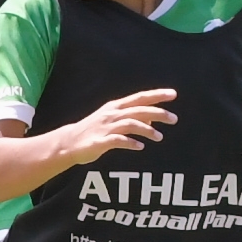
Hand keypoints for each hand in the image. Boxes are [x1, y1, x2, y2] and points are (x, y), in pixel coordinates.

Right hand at [55, 89, 176, 166]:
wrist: (68, 143)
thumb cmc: (93, 130)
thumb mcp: (112, 119)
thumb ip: (132, 117)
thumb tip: (153, 119)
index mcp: (115, 107)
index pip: (139, 98)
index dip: (156, 95)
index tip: (173, 94)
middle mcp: (111, 114)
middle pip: (139, 110)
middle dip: (158, 113)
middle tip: (174, 119)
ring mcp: (105, 128)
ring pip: (131, 124)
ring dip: (147, 130)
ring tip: (159, 137)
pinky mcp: (100, 141)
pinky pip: (118, 140)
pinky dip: (131, 142)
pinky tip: (140, 146)